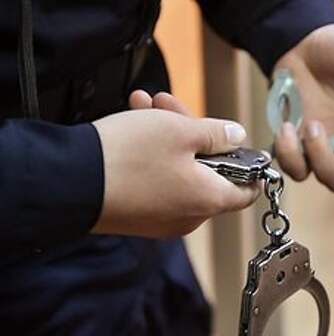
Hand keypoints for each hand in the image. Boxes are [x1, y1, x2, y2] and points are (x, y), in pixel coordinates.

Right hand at [91, 91, 259, 237]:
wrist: (70, 183)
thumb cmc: (130, 157)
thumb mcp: (181, 132)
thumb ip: (217, 134)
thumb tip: (237, 136)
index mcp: (210, 200)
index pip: (247, 192)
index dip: (250, 166)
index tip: (241, 145)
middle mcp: (190, 217)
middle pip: (208, 172)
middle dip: (194, 134)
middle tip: (173, 105)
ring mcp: (162, 220)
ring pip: (179, 172)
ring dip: (168, 137)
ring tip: (146, 104)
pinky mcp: (138, 216)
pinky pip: (157, 183)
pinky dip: (152, 156)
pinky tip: (134, 122)